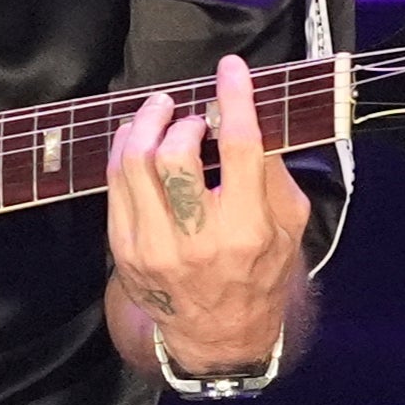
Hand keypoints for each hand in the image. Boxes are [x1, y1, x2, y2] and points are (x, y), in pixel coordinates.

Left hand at [104, 55, 313, 375]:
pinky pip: (115, 185)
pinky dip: (125, 150)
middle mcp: (198, 240)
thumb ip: (271, 174)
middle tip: (189, 113)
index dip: (234, 99)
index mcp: (248, 230)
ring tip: (159, 111)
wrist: (219, 336)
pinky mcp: (125, 250)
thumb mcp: (289, 227)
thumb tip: (246, 117)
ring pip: (134, 164)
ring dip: (145, 125)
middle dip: (181, 119)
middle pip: (174, 155)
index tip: (231, 69)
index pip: (240, 148)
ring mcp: (154, 247)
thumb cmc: (261, 272)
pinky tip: (139, 139)